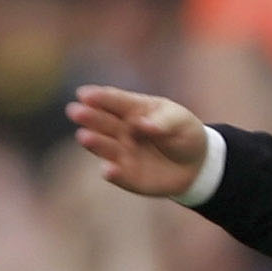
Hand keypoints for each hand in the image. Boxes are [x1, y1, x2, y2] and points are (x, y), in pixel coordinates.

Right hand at [67, 85, 210, 197]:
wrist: (196, 165)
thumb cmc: (184, 134)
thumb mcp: (181, 122)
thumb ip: (163, 122)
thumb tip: (143, 124)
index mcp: (133, 109)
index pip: (115, 101)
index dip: (99, 97)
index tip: (84, 94)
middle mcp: (122, 130)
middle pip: (103, 122)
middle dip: (89, 117)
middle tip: (75, 111)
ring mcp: (122, 153)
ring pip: (105, 147)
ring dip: (95, 143)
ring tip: (85, 137)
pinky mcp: (127, 176)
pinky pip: (118, 175)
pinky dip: (112, 173)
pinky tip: (107, 170)